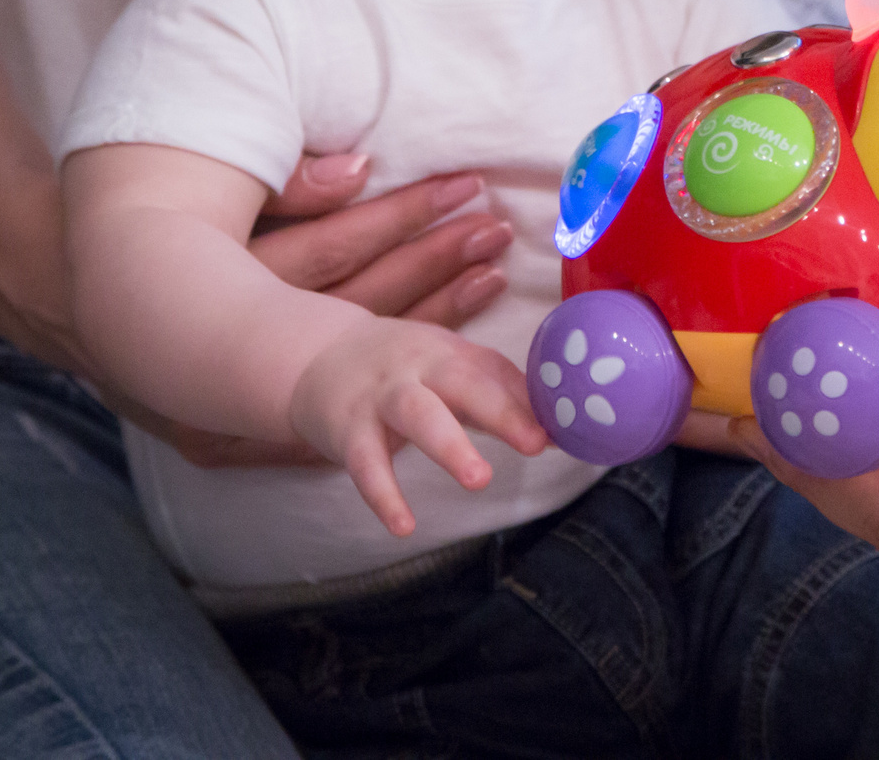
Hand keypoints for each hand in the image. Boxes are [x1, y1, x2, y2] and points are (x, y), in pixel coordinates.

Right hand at [153, 159, 514, 467]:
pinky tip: (449, 370)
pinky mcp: (249, 426)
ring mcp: (251, 391)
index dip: (408, 216)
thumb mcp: (210, 200)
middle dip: (439, 266)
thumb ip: (284, 188)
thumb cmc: (154, 241)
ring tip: (491, 279)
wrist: (83, 315)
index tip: (466, 188)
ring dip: (435, 319)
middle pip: (366, 302)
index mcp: (242, 276)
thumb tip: (358, 168)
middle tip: (497, 234)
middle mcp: (252, 338)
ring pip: (365, 356)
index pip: (343, 245)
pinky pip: (343, 408)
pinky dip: (397, 384)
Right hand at [289, 320, 548, 536]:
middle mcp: (417, 367)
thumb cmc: (402, 369)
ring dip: (449, 444)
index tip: (563, 428)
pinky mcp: (346, 428)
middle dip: (499, 410)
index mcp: (449, 353)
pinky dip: (383, 496)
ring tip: (479, 479)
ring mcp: (380, 396)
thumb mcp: (448, 367)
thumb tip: (557, 431)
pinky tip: (404, 526)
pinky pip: (365, 463)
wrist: (316, 356)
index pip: (495, 372)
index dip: (529, 400)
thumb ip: (499, 394)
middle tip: (533, 443)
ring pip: (416, 414)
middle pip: (461, 382)